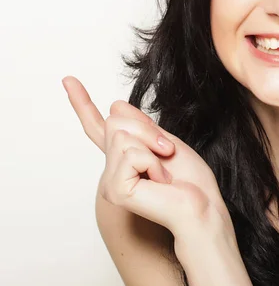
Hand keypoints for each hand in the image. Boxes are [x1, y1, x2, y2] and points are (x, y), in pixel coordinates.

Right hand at [63, 75, 234, 241]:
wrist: (202, 206)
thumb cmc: (191, 180)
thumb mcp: (165, 141)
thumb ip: (140, 126)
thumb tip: (116, 103)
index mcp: (124, 156)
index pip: (98, 126)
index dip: (82, 103)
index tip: (68, 79)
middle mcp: (112, 168)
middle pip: (115, 120)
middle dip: (147, 129)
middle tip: (167, 153)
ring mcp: (111, 181)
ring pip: (121, 134)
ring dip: (153, 145)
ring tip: (163, 172)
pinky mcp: (115, 190)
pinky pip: (130, 153)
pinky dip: (152, 161)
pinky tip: (159, 182)